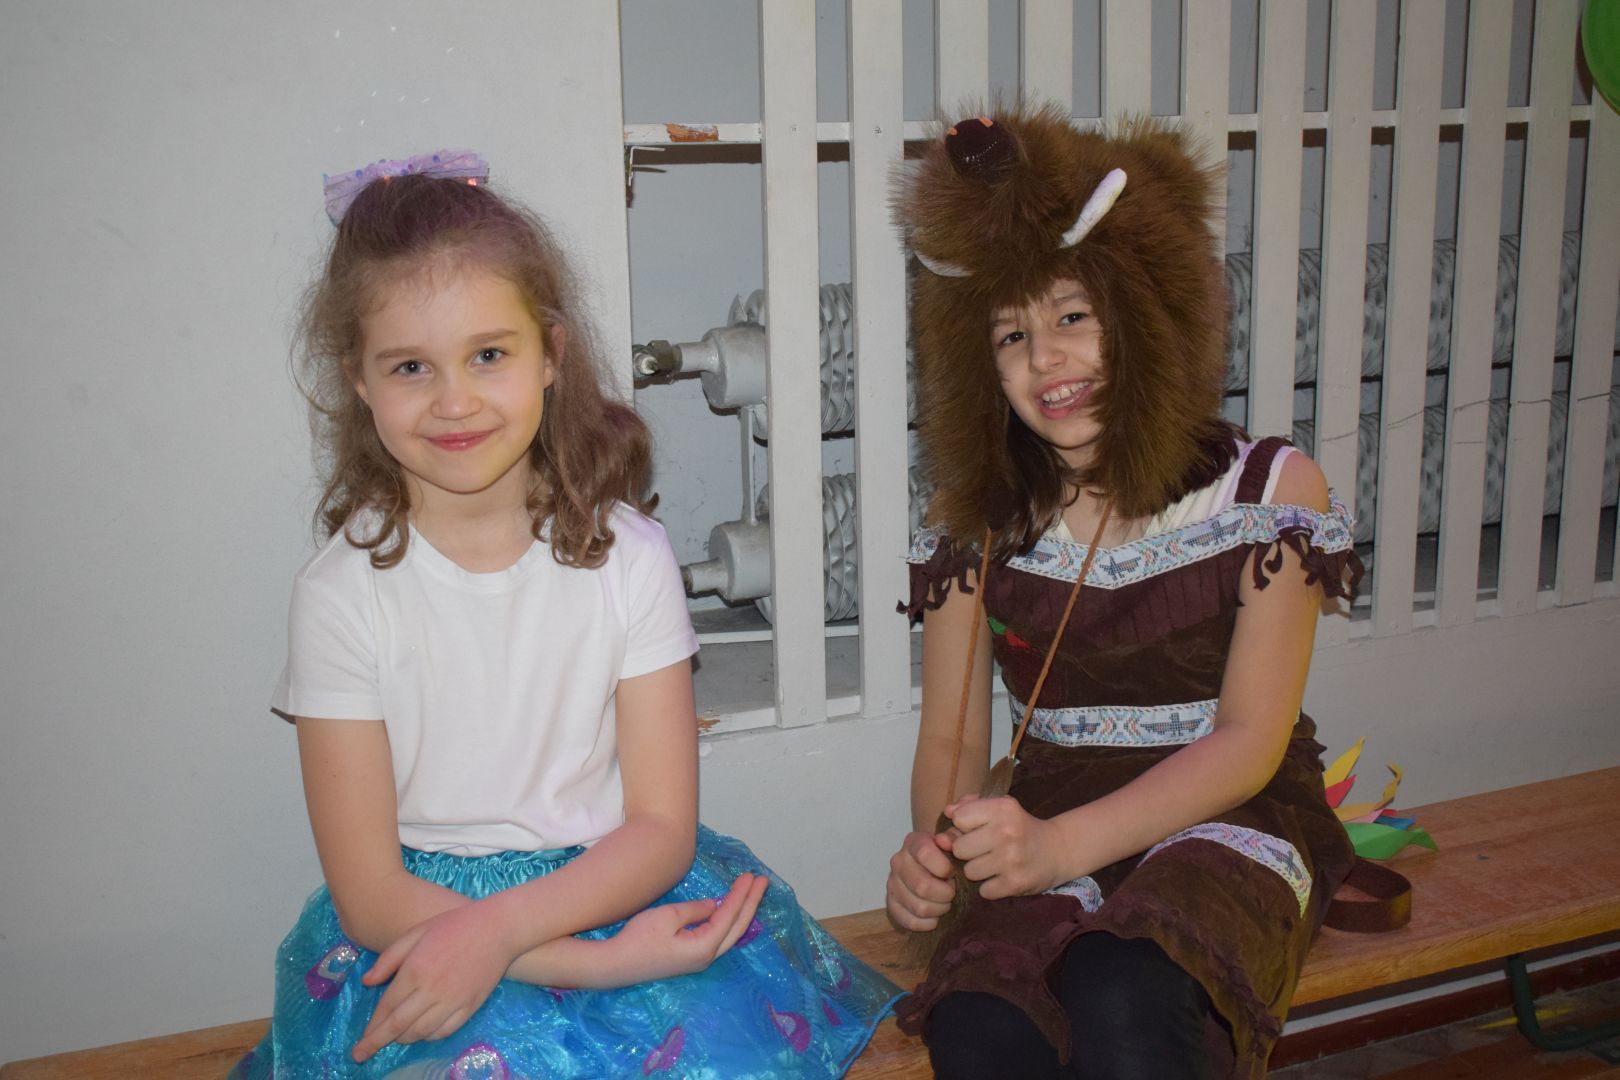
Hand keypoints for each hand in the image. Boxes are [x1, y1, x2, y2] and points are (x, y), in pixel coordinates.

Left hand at [351, 904, 512, 1062]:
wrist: (498, 928)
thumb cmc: (454, 925)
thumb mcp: (416, 933)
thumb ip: (389, 958)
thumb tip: (367, 983)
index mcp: (415, 970)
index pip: (386, 1007)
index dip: (371, 1028)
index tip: (359, 1044)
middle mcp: (432, 990)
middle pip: (399, 1026)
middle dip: (377, 1043)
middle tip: (362, 1055)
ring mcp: (453, 1001)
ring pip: (421, 1032)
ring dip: (402, 1039)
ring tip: (393, 1039)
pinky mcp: (470, 1007)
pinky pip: (444, 1031)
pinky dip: (428, 1037)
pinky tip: (421, 1033)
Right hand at [599, 872, 769, 984]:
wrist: (614, 965)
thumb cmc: (638, 939)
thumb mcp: (668, 916)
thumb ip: (696, 910)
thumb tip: (715, 906)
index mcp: (705, 946)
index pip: (730, 916)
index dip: (741, 894)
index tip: (750, 876)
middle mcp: (707, 956)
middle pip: (738, 928)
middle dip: (751, 903)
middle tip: (762, 882)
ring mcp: (698, 960)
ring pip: (729, 935)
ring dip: (742, 913)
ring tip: (751, 893)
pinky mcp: (689, 959)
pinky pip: (717, 938)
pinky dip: (728, 922)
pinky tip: (729, 911)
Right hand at [885, 830, 955, 930]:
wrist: (932, 865)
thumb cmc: (947, 853)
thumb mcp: (955, 840)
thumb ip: (954, 838)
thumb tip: (944, 842)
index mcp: (913, 842)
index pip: (925, 854)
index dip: (944, 868)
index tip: (954, 873)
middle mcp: (898, 861)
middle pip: (922, 886)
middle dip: (945, 894)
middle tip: (953, 892)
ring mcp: (892, 884)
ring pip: (918, 907)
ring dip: (939, 909)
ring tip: (946, 903)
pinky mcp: (891, 904)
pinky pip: (909, 921)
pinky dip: (927, 923)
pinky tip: (935, 916)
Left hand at [943, 795, 1063, 899]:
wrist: (1057, 851)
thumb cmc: (1019, 827)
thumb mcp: (999, 807)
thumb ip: (970, 806)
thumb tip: (947, 812)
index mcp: (1002, 808)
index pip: (959, 818)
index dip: (963, 826)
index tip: (977, 830)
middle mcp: (1006, 832)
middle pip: (959, 848)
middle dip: (967, 852)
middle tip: (983, 850)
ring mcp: (1012, 859)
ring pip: (969, 871)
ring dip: (978, 871)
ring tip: (993, 864)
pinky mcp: (1016, 883)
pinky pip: (984, 891)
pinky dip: (991, 887)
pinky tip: (1002, 877)